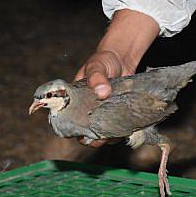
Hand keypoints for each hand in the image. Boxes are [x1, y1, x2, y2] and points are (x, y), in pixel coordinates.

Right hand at [74, 9, 159, 146]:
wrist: (123, 58)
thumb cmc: (104, 60)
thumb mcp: (97, 65)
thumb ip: (97, 76)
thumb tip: (102, 91)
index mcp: (75, 100)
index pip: (68, 120)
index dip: (73, 130)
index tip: (82, 133)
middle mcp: (87, 109)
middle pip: (85, 131)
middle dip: (92, 138)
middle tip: (102, 137)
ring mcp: (102, 113)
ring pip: (102, 132)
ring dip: (108, 137)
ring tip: (115, 134)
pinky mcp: (116, 114)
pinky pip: (116, 128)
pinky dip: (120, 131)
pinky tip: (127, 130)